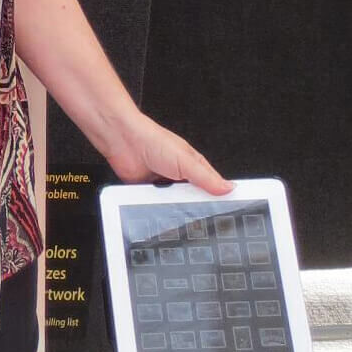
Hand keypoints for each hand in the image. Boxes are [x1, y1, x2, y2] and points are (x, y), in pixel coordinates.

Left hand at [96, 111, 233, 196]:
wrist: (123, 141)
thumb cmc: (153, 140)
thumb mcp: (186, 161)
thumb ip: (206, 178)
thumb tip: (228, 188)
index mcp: (194, 167)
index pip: (213, 187)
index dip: (219, 199)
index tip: (225, 211)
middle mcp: (180, 177)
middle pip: (194, 201)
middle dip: (194, 206)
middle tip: (193, 208)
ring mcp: (164, 186)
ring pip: (175, 206)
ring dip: (173, 206)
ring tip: (171, 201)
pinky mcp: (149, 193)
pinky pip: (157, 207)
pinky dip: (157, 207)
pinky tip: (157, 204)